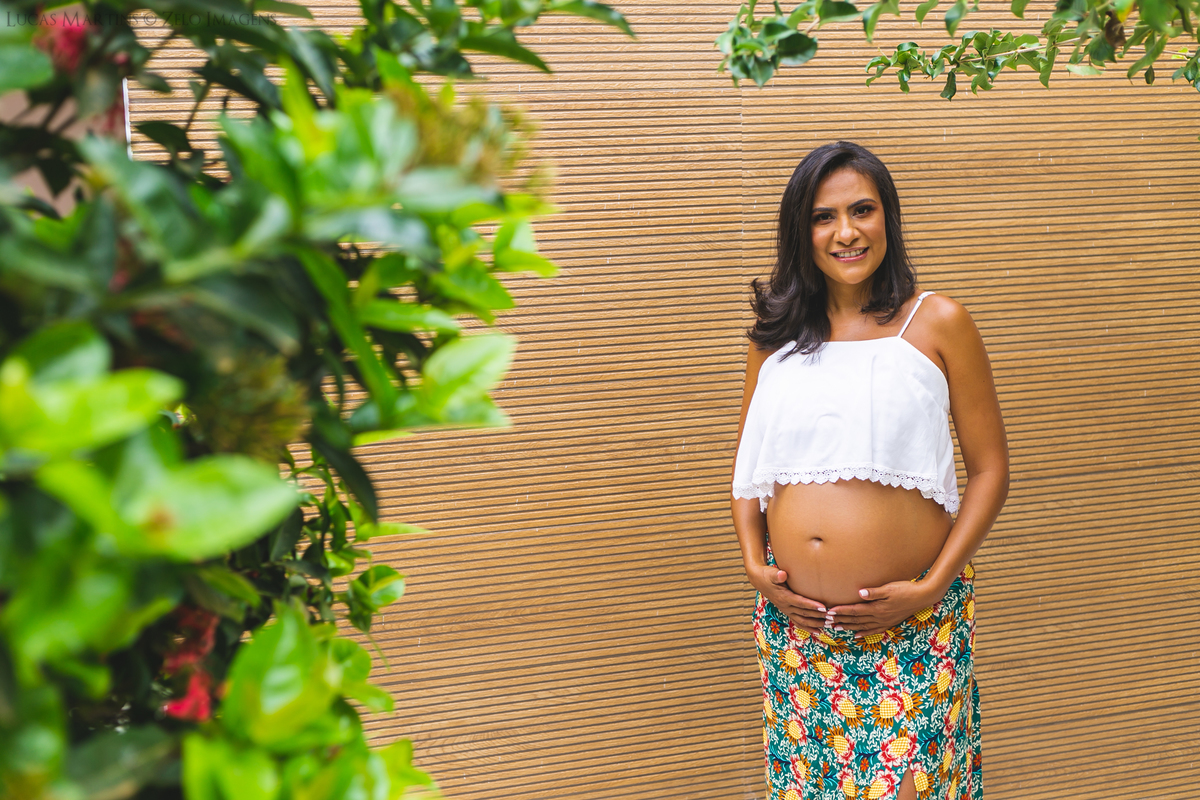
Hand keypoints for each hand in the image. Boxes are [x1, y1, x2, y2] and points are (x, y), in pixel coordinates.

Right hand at [748, 563, 827, 634]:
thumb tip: (782, 574)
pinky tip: (818, 631)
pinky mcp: (788, 611)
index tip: (823, 607)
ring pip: (802, 620)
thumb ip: (776, 575)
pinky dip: (808, 627)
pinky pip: (798, 622)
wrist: (759, 581)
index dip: (811, 605)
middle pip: (804, 614)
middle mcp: (785, 606)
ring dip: (815, 623)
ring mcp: (787, 610)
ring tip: (828, 625)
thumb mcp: (770, 573)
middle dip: (818, 616)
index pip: (800, 603)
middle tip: (831, 617)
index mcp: (783, 597)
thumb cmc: (767, 576)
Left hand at [825, 580, 940, 637]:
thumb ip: (874, 592)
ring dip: (849, 627)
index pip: (855, 610)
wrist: (922, 597)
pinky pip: (874, 630)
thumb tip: (859, 593)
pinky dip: (864, 633)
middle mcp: (879, 617)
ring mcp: (884, 621)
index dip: (841, 611)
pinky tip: (857, 635)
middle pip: (856, 619)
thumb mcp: (889, 588)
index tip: (830, 611)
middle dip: (841, 620)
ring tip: (837, 627)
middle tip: (827, 621)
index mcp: (877, 608)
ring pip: (863, 626)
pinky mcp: (889, 622)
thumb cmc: (905, 589)